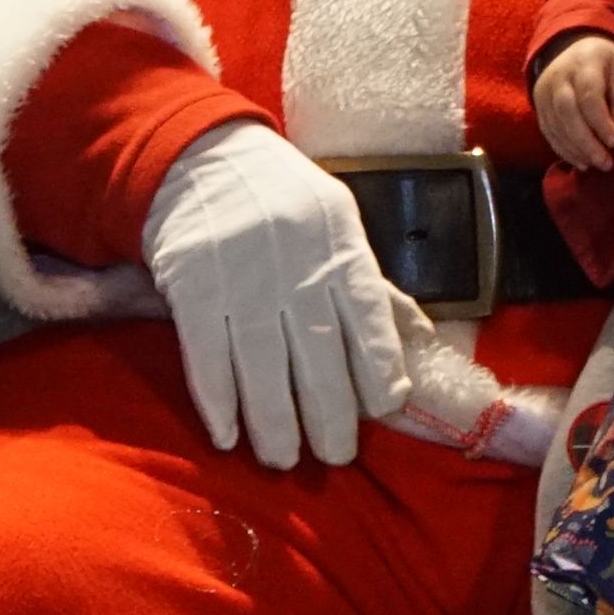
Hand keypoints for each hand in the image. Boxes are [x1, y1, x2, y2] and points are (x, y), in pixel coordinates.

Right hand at [139, 119, 410, 469]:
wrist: (199, 156)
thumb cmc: (283, 199)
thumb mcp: (339, 225)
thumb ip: (374, 287)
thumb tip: (422, 341)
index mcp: (340, 246)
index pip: (370, 321)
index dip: (379, 371)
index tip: (383, 410)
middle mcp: (295, 263)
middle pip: (318, 356)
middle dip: (329, 416)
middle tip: (335, 456)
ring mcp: (240, 275)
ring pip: (262, 366)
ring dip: (274, 423)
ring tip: (283, 459)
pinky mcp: (191, 284)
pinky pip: (207, 355)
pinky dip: (218, 402)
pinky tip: (228, 435)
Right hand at [533, 34, 613, 168]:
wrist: (573, 46)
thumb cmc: (604, 62)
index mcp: (584, 64)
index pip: (588, 95)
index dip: (601, 121)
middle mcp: (559, 78)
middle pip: (567, 112)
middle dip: (586, 141)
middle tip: (605, 162)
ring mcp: (544, 92)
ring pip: (555, 125)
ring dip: (575, 149)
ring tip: (594, 164)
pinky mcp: (539, 106)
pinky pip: (548, 131)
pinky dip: (563, 149)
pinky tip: (579, 161)